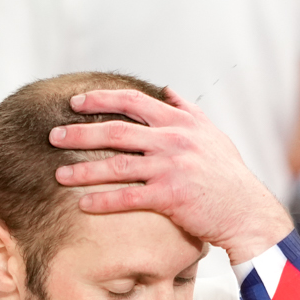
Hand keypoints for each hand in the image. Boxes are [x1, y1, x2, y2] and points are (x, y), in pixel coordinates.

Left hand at [49, 87, 292, 264]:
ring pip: (117, 164)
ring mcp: (171, 167)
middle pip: (116, 131)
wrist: (246, 210)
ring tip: (58, 174)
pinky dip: (103, 200)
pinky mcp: (170, 196)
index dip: (100, 99)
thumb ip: (187, 110)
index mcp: (180, 122)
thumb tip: (167, 90)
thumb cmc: (227, 174)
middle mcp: (174, 140)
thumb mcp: (212, 134)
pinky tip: (82, 203)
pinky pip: (128, 197)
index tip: (75, 102)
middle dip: (80, 133)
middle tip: (53, 136)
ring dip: (84, 169)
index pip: (133, 102)